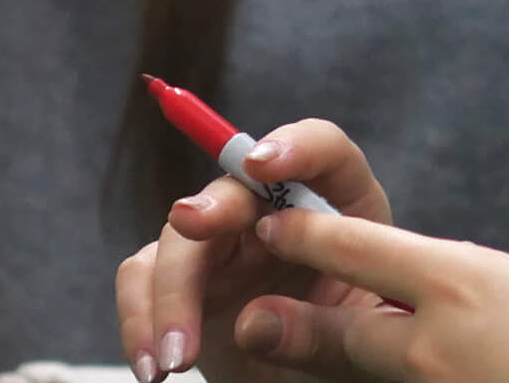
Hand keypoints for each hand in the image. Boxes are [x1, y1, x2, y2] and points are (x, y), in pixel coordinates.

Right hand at [120, 120, 392, 382]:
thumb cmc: (369, 361)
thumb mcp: (367, 345)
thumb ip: (320, 331)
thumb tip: (248, 322)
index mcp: (342, 210)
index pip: (323, 154)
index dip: (295, 147)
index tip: (261, 165)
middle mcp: (278, 213)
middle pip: (236, 187)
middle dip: (211, 206)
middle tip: (190, 222)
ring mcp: (227, 244)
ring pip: (180, 235)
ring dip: (170, 292)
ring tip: (177, 359)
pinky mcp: (186, 280)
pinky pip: (143, 277)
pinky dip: (139, 319)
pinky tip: (152, 368)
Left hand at [224, 211, 508, 382]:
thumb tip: (499, 294)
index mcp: (467, 283)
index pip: (362, 249)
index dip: (310, 234)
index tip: (274, 222)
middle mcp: (438, 344)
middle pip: (344, 329)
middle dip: (299, 323)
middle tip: (256, 316)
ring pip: (372, 376)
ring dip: (342, 368)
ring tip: (300, 358)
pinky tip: (400, 381)